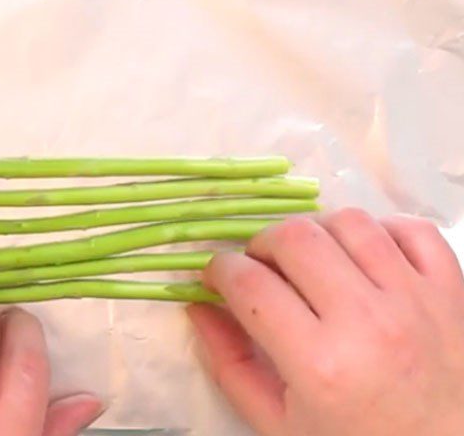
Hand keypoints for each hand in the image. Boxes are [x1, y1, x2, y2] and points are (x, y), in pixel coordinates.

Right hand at [189, 209, 463, 435]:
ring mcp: (416, 300)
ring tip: (312, 259)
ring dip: (318, 232)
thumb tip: (197, 306)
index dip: (219, 270)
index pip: (248, 283)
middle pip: (294, 237)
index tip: (216, 276)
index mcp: (320, 365)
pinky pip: (412, 230)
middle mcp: (368, 321)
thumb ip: (231, 365)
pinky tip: (366, 255)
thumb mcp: (282, 426)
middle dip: (261, 244)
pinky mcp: (453, 291)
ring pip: (348, 221)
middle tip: (260, 267)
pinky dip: (383, 230)